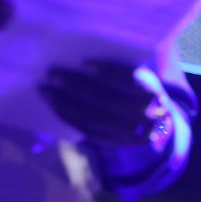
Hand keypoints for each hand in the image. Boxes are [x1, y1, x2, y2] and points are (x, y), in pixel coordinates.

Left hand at [40, 61, 171, 149]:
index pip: (129, 81)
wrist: (155, 126)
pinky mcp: (115, 143)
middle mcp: (144, 116)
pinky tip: (54, 105)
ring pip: (94, 117)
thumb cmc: (138, 91)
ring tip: (45, 90)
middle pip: (106, 100)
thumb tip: (79, 57)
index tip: (83, 63)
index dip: (107, 72)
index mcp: (152, 93)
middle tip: (52, 73)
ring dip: (65, 102)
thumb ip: (120, 70)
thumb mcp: (140, 79)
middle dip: (76, 85)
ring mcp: (129, 133)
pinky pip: (88, 130)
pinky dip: (69, 117)